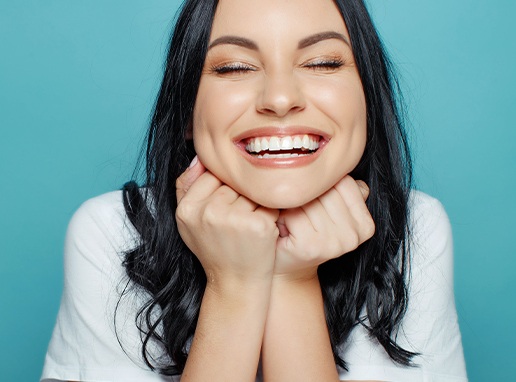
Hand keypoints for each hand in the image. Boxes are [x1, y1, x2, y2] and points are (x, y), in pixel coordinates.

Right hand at [176, 156, 279, 290]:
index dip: (222, 189)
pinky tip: (261, 230)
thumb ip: (186, 186)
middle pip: (233, 181)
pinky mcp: (258, 225)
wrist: (235, 283)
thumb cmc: (214, 249)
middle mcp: (208, 212)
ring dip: (255, 203)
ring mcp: (234, 219)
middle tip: (236, 222)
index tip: (225, 208)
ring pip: (252, 190)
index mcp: (188, 209)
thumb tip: (200, 156)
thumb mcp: (189, 221)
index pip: (211, 174)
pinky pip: (269, 203)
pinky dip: (270, 214)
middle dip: (239, 196)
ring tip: (247, 226)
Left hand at [274, 175, 374, 279]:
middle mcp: (355, 235)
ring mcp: (335, 243)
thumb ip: (342, 189)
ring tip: (290, 218)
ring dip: (292, 205)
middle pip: (325, 190)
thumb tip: (346, 162)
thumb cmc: (304, 232)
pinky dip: (282, 216)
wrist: (287, 266)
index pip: (343, 182)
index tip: (313, 201)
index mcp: (366, 224)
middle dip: (305, 195)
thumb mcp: (330, 209)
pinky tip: (283, 227)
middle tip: (297, 211)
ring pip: (308, 200)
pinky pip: (293, 213)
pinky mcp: (312, 246)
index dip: (320, 186)